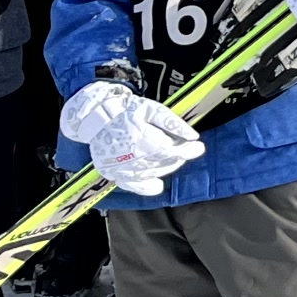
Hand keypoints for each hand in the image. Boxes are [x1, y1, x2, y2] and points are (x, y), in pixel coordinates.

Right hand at [60, 79, 205, 193]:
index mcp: (140, 137)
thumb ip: (172, 122)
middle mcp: (131, 156)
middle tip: (181, 146)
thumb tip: (193, 135)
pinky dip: (147, 187)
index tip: (199, 147)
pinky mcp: (113, 174)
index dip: (187, 151)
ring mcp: (120, 168)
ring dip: (166, 167)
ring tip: (169, 156)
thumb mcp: (151, 108)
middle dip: (177, 156)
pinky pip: (134, 186)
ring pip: (152, 174)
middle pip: (163, 163)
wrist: (97, 117)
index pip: (171, 150)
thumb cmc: (127, 110)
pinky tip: (157, 185)